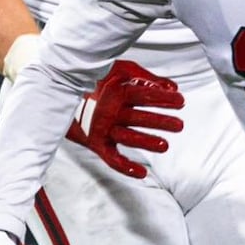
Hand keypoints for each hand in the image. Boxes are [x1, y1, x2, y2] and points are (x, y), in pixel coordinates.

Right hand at [66, 60, 184, 179]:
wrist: (63, 92)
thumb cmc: (100, 81)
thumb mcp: (123, 71)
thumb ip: (149, 79)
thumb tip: (173, 87)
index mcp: (116, 91)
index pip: (143, 95)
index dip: (163, 98)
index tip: (181, 101)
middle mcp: (109, 111)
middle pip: (138, 117)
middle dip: (161, 122)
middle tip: (179, 126)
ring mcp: (102, 128)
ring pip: (127, 137)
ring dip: (147, 142)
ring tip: (165, 146)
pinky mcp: (97, 143)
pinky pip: (111, 158)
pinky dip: (125, 167)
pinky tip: (142, 173)